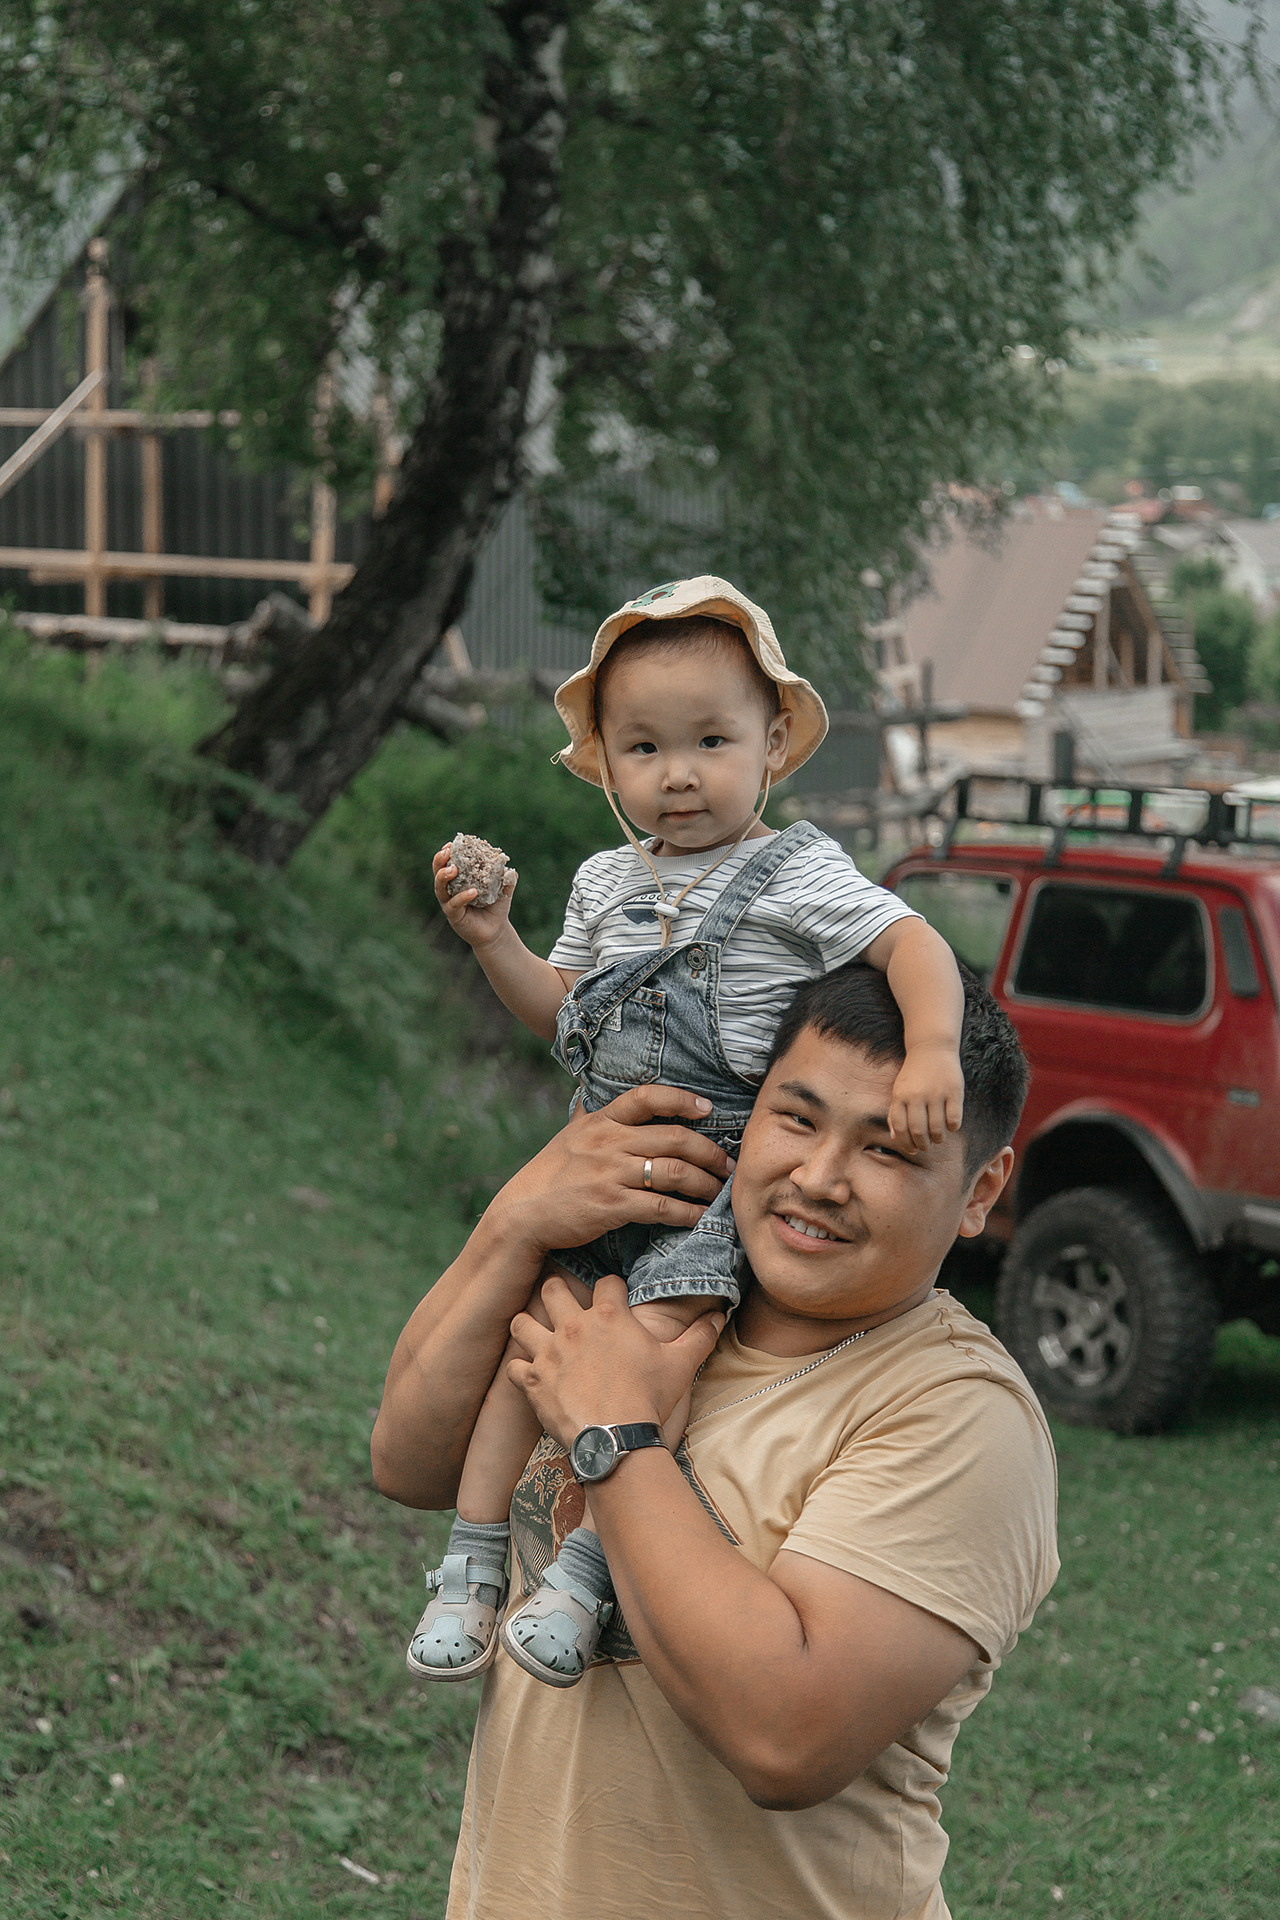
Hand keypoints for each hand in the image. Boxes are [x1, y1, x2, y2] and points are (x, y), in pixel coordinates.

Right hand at [432, 841, 516, 950]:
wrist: (496, 930)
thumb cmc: (496, 907)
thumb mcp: (503, 890)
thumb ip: (506, 879)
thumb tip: (511, 869)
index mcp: (459, 880)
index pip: (447, 863)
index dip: (446, 853)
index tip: (451, 843)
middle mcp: (450, 890)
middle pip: (437, 873)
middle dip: (439, 861)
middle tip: (446, 852)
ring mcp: (450, 903)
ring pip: (440, 889)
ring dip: (444, 877)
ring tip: (453, 869)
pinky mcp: (454, 916)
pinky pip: (454, 905)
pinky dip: (462, 897)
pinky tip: (473, 891)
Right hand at [488, 1083, 734, 1259]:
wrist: (522, 1215)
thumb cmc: (548, 1177)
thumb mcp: (568, 1138)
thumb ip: (589, 1119)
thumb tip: (597, 1100)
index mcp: (600, 1122)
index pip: (646, 1097)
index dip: (681, 1099)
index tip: (707, 1108)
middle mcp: (608, 1142)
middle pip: (674, 1138)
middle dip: (709, 1151)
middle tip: (728, 1163)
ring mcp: (610, 1173)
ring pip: (674, 1172)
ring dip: (705, 1183)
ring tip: (721, 1191)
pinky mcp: (612, 1205)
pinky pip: (662, 1207)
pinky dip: (687, 1212)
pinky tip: (700, 1216)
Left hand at [507, 1274, 724, 1447]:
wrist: (615, 1438)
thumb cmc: (648, 1398)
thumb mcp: (681, 1365)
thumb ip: (700, 1336)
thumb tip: (720, 1316)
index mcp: (609, 1316)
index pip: (607, 1282)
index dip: (612, 1289)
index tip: (615, 1299)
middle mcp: (573, 1326)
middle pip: (553, 1288)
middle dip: (558, 1292)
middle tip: (565, 1306)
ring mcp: (548, 1352)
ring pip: (521, 1321)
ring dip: (528, 1326)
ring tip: (538, 1335)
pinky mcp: (532, 1381)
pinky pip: (513, 1366)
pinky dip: (520, 1370)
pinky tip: (531, 1376)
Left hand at [888, 1042, 964, 1148]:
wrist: (931, 1048)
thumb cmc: (913, 1075)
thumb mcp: (899, 1091)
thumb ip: (894, 1113)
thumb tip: (895, 1139)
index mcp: (900, 1096)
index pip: (900, 1128)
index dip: (906, 1143)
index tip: (912, 1149)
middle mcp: (917, 1095)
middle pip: (918, 1131)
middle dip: (923, 1145)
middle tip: (926, 1146)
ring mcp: (936, 1093)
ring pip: (937, 1128)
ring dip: (938, 1139)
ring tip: (938, 1138)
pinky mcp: (954, 1091)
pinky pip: (954, 1119)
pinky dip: (952, 1128)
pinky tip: (950, 1126)